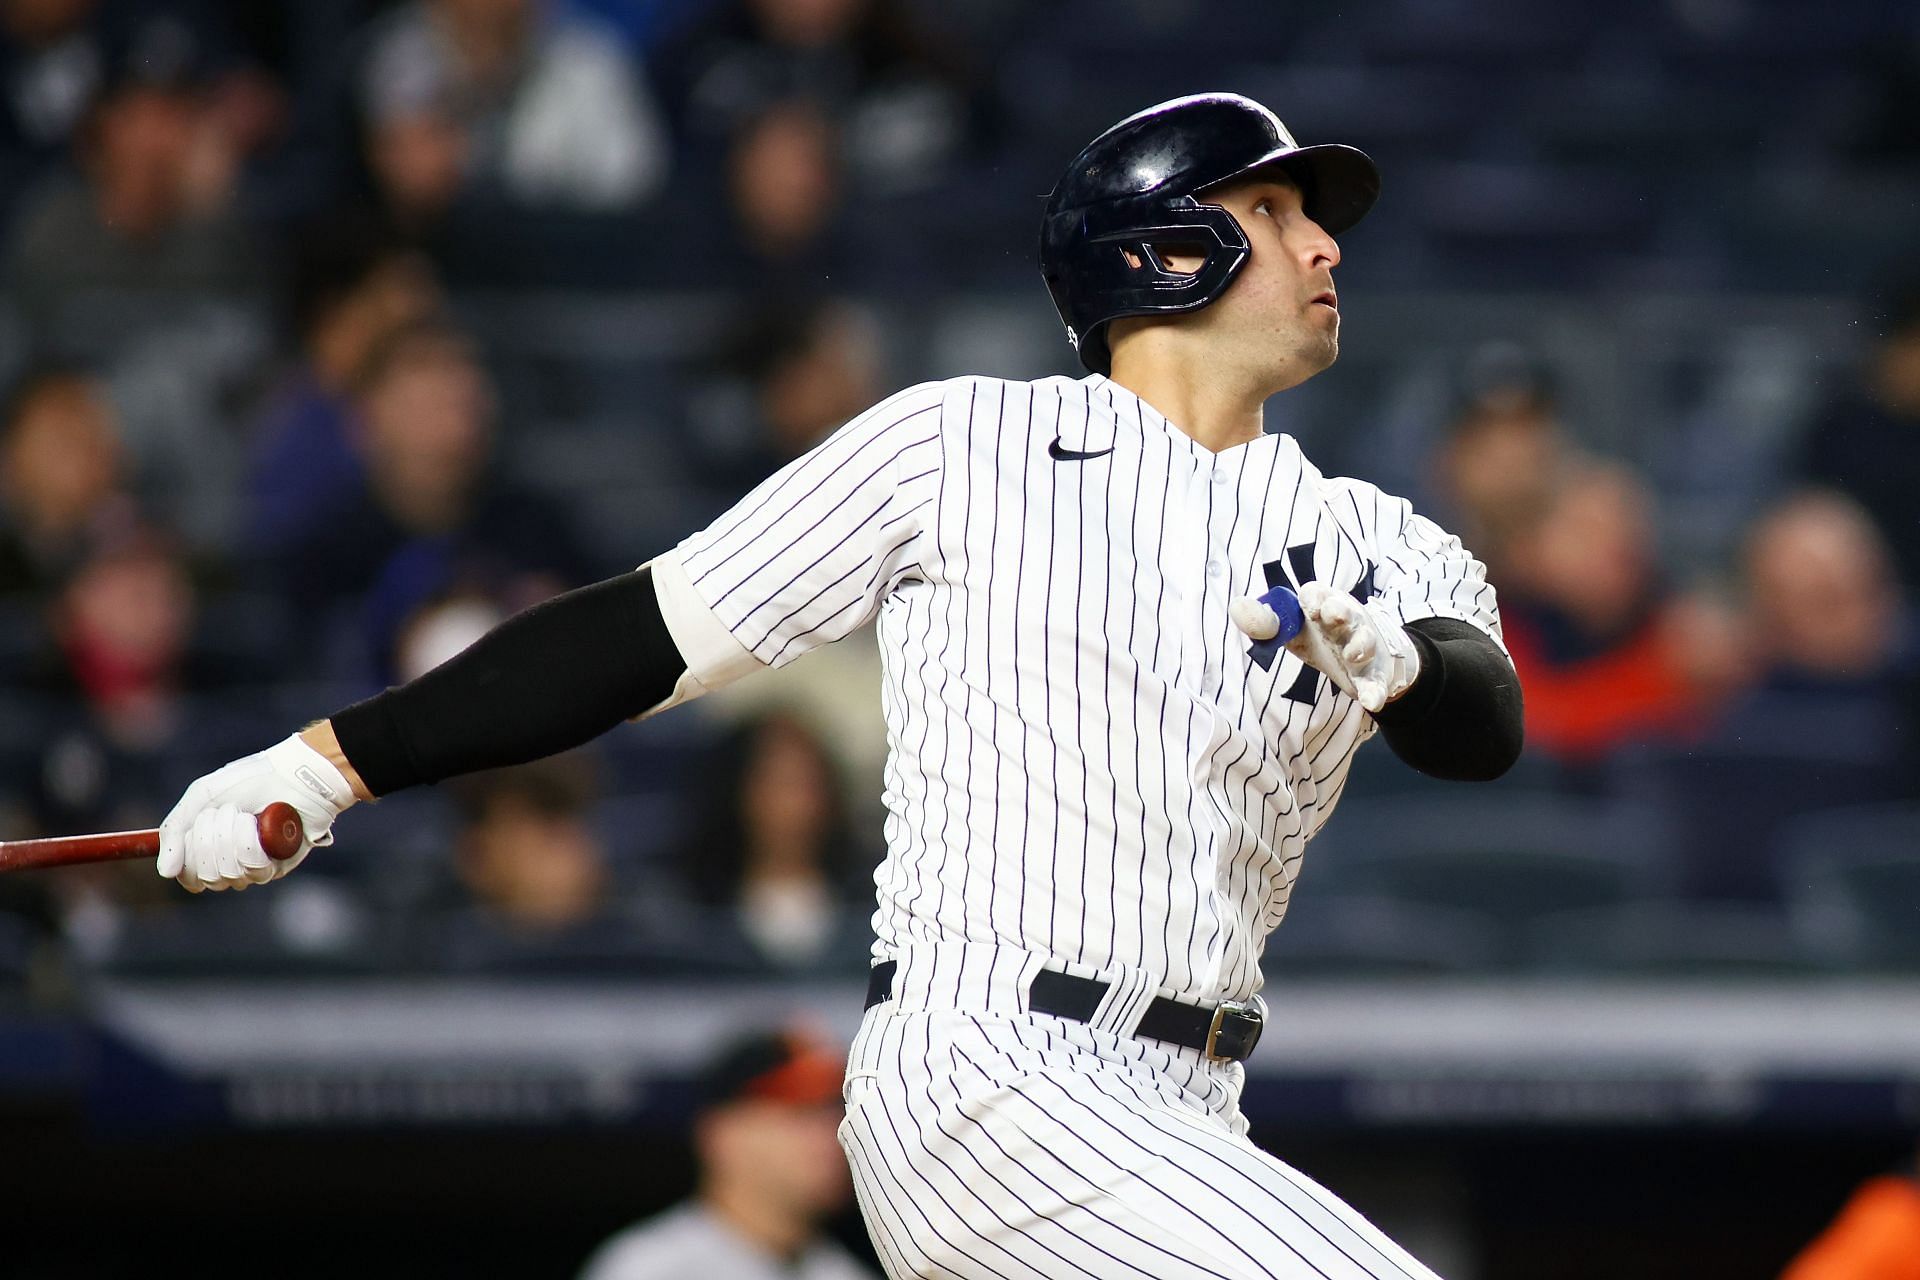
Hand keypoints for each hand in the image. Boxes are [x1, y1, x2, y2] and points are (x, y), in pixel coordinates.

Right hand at [157, 734, 358, 892]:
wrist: (292, 774)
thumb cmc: (248, 781)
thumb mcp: (200, 798)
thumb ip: (174, 831)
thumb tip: (164, 872)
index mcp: (210, 850)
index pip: (189, 878)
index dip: (186, 859)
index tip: (190, 833)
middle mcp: (232, 864)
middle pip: (206, 877)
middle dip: (207, 839)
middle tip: (223, 811)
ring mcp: (254, 868)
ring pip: (227, 873)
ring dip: (229, 836)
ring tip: (243, 813)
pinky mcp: (277, 867)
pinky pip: (252, 867)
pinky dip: (248, 841)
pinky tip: (257, 823)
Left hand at [1232, 582, 1419, 712]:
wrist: (1362, 658)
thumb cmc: (1320, 637)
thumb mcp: (1291, 630)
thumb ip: (1264, 623)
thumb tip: (1235, 606)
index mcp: (1322, 605)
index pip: (1317, 593)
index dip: (1314, 598)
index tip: (1308, 608)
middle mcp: (1346, 621)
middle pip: (1345, 610)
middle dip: (1340, 611)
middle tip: (1333, 616)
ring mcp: (1363, 646)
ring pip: (1364, 642)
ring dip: (1359, 646)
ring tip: (1351, 655)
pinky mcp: (1374, 673)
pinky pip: (1376, 682)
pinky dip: (1374, 691)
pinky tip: (1370, 701)